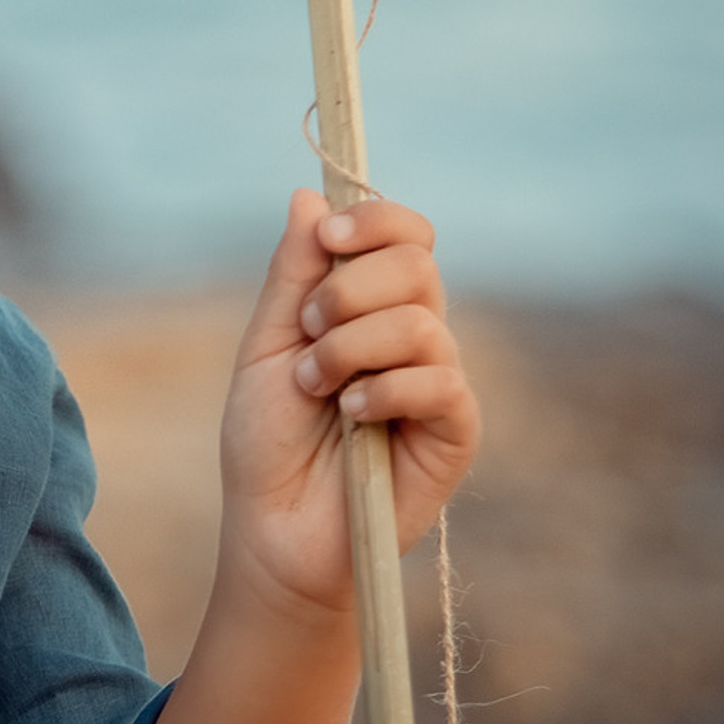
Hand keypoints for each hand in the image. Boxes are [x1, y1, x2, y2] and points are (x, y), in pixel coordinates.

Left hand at [216, 188, 479, 619]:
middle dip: (347, 289)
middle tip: (307, 334)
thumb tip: (308, 196)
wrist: (274, 527)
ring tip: (315, 386)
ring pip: (422, 321)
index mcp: (372, 306)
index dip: (375, 220)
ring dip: (349, 347)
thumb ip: (294, 274)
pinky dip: (383, 389)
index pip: (406, 234)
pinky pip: (440, 381)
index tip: (329, 236)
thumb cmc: (268, 440)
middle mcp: (415, 335)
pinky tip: (351, 416)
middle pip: (417, 263)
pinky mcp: (456, 432)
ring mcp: (439, 382)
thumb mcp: (267, 343)